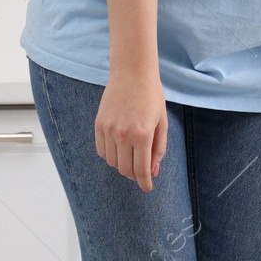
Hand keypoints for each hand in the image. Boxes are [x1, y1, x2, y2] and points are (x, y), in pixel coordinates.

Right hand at [97, 70, 167, 192]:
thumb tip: (153, 171)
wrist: (132, 72)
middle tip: (142, 172)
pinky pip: (102, 151)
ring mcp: (109, 130)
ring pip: (113, 162)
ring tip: (132, 156)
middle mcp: (123, 134)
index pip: (142, 170)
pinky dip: (111, 155)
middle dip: (135, 176)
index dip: (145, 183)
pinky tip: (120, 149)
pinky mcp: (99, 124)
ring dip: (123, 165)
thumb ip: (158, 149)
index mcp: (143, 135)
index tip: (148, 188)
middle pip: (125, 170)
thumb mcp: (162, 123)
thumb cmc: (151, 96)